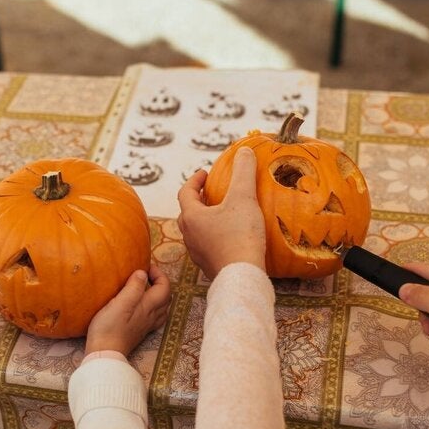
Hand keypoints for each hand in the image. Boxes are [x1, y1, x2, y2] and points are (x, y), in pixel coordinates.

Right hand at [85, 265, 171, 355]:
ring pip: (162, 308)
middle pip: (166, 297)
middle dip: (160, 282)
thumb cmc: (110, 327)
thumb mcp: (120, 303)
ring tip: (145, 288)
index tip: (145, 266)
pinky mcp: (139, 332)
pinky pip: (154, 317)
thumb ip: (133, 287)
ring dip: (158, 295)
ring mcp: (146, 325)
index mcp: (148, 306)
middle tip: (146, 275)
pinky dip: (152, 308)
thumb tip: (143, 273)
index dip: (159, 274)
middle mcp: (151, 316)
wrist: (105, 352)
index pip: (165, 287)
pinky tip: (141, 307)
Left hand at [177, 147, 265, 279]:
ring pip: (196, 230)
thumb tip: (244, 151)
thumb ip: (243, 172)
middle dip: (199, 200)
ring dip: (206, 219)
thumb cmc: (240, 235)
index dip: (194, 180)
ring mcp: (197, 253)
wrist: (242, 277)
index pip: (185, 192)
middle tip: (213, 193)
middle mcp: (189, 235)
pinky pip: (207, 245)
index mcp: (191, 217)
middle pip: (188, 212)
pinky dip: (214, 236)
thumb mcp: (243, 198)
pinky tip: (231, 236)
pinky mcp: (209, 266)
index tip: (205, 173)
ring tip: (223, 213)